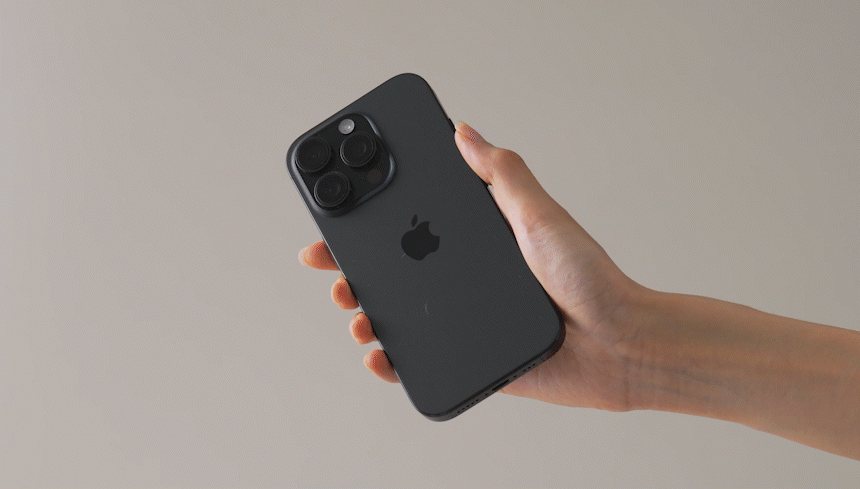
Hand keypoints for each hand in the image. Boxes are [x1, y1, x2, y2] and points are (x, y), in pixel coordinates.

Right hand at [299, 122, 643, 410]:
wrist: (620, 344)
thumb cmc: (590, 277)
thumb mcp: (542, 216)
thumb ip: (503, 175)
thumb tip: (465, 131)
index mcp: (476, 244)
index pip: (410, 228)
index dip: (369, 224)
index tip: (336, 218)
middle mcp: (463, 281)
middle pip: (393, 273)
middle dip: (353, 270)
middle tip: (333, 269)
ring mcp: (463, 321)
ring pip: (398, 317)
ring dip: (365, 314)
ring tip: (357, 312)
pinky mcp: (469, 360)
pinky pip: (420, 361)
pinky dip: (391, 362)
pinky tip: (378, 356)